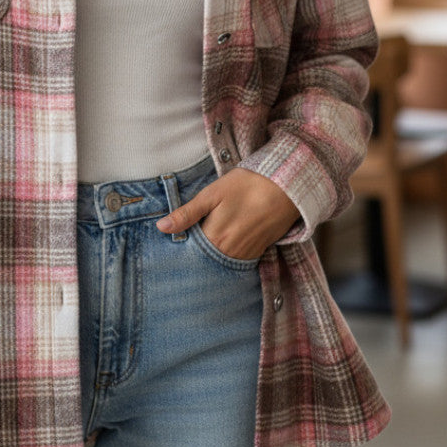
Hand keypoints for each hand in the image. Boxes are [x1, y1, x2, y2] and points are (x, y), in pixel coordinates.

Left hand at [155, 167, 298, 260]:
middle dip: (196, 253)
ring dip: (212, 255)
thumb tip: (161, 227)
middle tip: (188, 243)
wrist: (285, 186)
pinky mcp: (259, 251)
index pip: (189, 252)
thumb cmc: (246, 185)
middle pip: (205, 259)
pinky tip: (226, 241)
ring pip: (221, 261)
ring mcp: (246, 254)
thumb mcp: (212, 194)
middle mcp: (229, 252)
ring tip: (208, 240)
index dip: (181, 247)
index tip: (171, 245)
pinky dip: (228, 254)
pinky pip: (237, 259)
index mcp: (214, 237)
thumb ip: (186, 213)